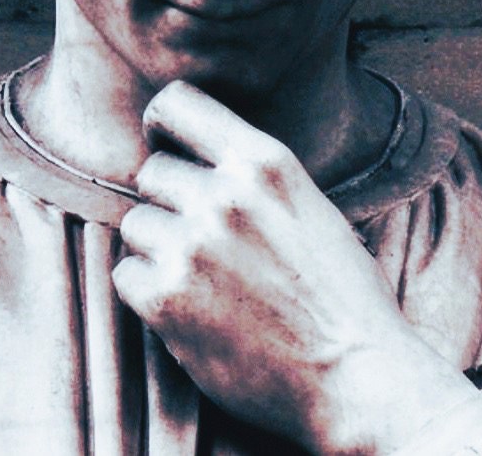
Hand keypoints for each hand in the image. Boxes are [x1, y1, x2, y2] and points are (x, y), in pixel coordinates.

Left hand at [111, 82, 479, 453]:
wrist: (356, 377)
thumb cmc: (345, 298)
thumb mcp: (312, 208)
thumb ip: (256, 180)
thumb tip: (203, 163)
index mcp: (264, 163)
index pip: (177, 103)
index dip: (162, 125)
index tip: (166, 146)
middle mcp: (223, 196)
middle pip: (152, 173)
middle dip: (170, 203)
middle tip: (202, 242)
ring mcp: (191, 246)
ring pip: (135, 225)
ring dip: (157, 250)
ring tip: (201, 280)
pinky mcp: (166, 299)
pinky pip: (125, 275)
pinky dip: (146, 292)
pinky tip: (188, 308)